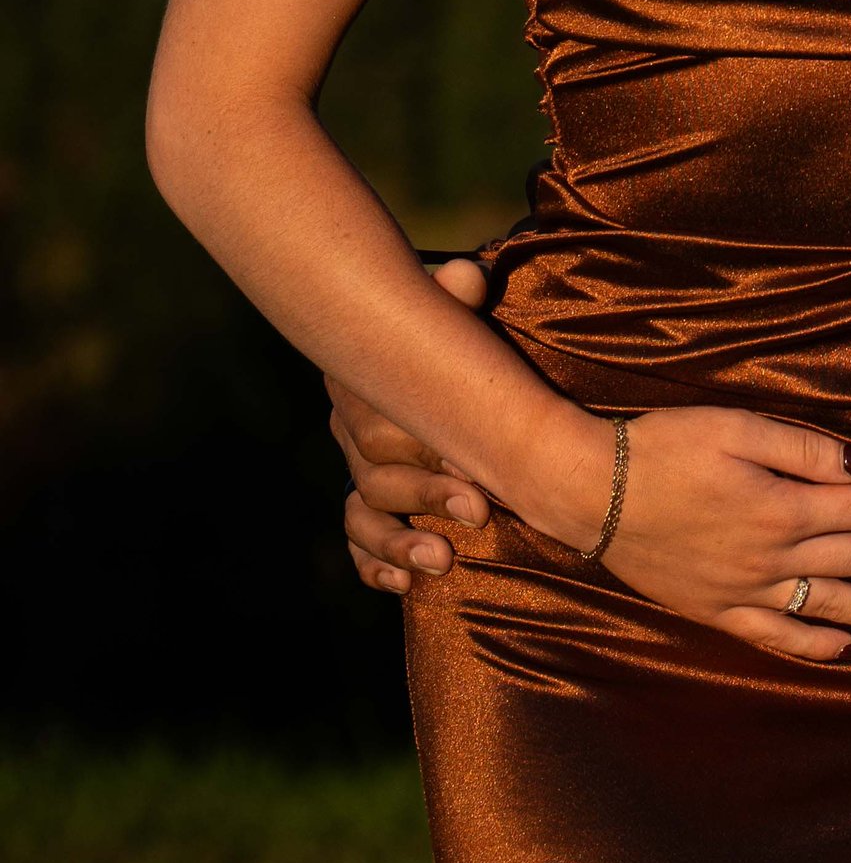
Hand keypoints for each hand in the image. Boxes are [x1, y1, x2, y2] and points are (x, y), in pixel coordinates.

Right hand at [334, 257, 493, 592]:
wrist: (462, 358)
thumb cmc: (462, 329)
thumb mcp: (461, 307)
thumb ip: (460, 295)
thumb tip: (468, 278)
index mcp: (371, 383)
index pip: (381, 423)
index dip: (424, 447)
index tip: (473, 467)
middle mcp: (359, 430)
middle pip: (377, 474)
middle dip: (427, 496)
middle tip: (479, 512)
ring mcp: (363, 471)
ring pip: (364, 513)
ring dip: (400, 541)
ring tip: (443, 562)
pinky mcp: (374, 509)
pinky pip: (359, 542)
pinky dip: (376, 564)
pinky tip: (404, 584)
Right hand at [583, 404, 850, 661]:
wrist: (587, 492)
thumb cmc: (663, 446)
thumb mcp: (737, 426)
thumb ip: (806, 449)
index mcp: (785, 507)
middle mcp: (773, 558)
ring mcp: (745, 592)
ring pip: (834, 608)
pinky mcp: (715, 611)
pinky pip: (777, 639)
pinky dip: (818, 647)